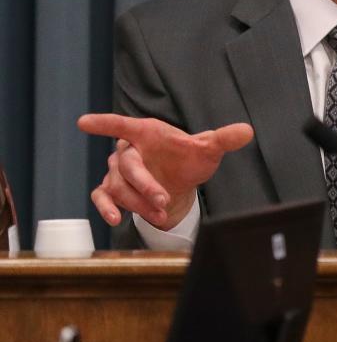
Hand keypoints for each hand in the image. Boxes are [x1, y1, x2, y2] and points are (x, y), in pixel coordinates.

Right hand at [77, 114, 253, 228]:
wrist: (181, 182)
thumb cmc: (189, 159)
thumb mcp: (208, 150)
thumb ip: (223, 139)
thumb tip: (247, 131)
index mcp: (147, 134)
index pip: (122, 125)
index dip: (105, 124)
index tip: (84, 123)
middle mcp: (129, 152)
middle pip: (127, 166)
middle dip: (144, 184)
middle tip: (162, 199)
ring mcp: (119, 173)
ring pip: (118, 186)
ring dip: (137, 203)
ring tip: (160, 214)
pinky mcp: (115, 191)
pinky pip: (102, 197)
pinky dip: (106, 207)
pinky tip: (114, 218)